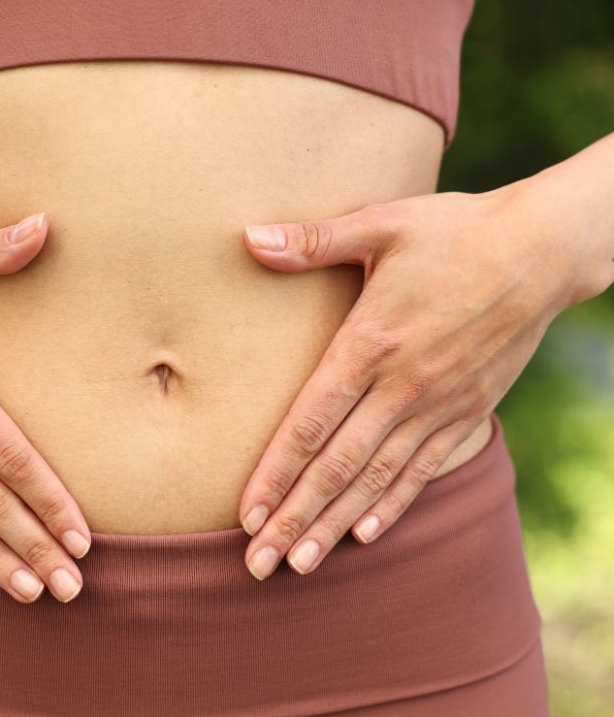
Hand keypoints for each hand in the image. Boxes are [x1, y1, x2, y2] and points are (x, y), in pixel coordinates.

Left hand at [236, 181, 577, 579]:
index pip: (310, 422)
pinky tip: (366, 534)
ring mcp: (439, 404)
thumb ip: (313, 241)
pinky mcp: (468, 411)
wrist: (543, 249)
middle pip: (337, 465)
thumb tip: (248, 238)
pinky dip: (394, 503)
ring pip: (378, 478)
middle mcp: (402, 385)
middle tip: (258, 564)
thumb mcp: (382, 223)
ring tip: (301, 565)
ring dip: (335, 525)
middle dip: (295, 518)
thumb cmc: (454, 231)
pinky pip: (425, 468)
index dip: (275, 473)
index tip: (246, 514)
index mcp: (370, 342)